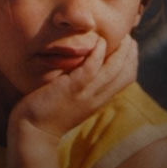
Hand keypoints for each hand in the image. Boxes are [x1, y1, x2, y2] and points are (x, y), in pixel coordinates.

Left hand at [9, 34, 137, 142]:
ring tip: (124, 37)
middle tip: (130, 37)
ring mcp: (85, 94)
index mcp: (98, 99)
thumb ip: (82, 86)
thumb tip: (86, 70)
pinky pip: (89, 71)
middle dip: (130, 54)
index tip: (131, 46)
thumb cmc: (49, 112)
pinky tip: (100, 42)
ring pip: (112, 72)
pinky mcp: (71, 89)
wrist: (34, 130)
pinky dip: (97, 56)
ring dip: (120, 53)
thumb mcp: (73, 98)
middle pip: (123, 75)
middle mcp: (96, 97)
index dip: (131, 62)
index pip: (125, 80)